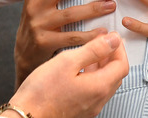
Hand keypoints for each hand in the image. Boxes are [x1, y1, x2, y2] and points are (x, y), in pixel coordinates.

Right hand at [6, 32, 128, 117]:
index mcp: (99, 87)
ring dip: (102, 66)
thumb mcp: (68, 61)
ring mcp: (90, 108)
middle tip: (103, 41)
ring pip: (105, 83)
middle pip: (116, 75)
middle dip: (112, 56)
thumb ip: (94, 50)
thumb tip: (113, 40)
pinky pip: (94, 91)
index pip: (122, 65)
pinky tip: (79, 69)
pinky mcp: (80, 111)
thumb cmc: (42, 91)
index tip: (111, 36)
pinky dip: (93, 76)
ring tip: (91, 52)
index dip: (119, 48)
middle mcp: (98, 100)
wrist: (26, 116)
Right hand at [14, 0, 115, 85]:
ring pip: (70, 13)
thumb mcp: (40, 2)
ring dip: (94, 8)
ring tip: (111, 5)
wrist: (24, 54)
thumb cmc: (40, 22)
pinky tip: (103, 32)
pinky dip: (90, 35)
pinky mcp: (45, 42)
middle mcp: (35, 5)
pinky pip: (72, 37)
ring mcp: (39, 24)